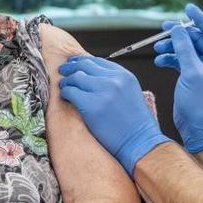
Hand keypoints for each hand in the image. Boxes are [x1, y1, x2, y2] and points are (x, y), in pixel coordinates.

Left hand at [58, 56, 170, 175]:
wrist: (139, 142)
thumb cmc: (135, 124)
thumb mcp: (130, 93)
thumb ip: (114, 82)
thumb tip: (91, 76)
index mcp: (124, 76)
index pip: (97, 61)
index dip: (82, 61)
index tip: (74, 65)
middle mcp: (114, 80)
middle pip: (85, 65)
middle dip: (71, 67)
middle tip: (63, 71)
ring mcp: (103, 92)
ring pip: (76, 77)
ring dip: (67, 81)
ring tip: (63, 86)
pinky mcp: (91, 106)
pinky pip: (71, 92)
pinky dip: (66, 93)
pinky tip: (66, 96)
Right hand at [153, 3, 202, 152]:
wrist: (196, 128)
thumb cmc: (200, 103)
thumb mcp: (192, 73)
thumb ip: (184, 48)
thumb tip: (176, 28)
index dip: (200, 19)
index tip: (188, 7)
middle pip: (196, 39)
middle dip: (179, 35)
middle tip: (163, 28)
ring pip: (186, 49)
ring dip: (171, 47)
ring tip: (157, 48)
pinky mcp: (191, 75)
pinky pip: (179, 60)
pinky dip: (169, 59)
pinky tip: (159, 60)